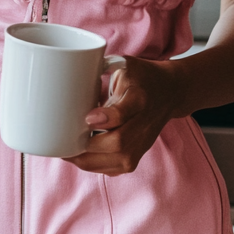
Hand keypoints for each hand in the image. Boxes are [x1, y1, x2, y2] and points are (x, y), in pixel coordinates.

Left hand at [63, 56, 179, 175]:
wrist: (170, 93)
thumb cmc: (142, 76)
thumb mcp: (126, 65)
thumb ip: (102, 68)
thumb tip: (73, 71)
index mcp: (139, 98)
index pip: (123, 113)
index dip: (105, 118)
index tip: (87, 118)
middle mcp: (143, 123)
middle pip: (117, 143)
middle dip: (88, 146)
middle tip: (63, 140)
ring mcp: (142, 143)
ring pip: (114, 160)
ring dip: (87, 159)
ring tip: (66, 151)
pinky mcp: (138, 155)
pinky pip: (114, 168)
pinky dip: (95, 165)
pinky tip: (80, 156)